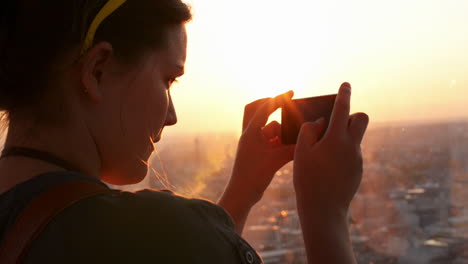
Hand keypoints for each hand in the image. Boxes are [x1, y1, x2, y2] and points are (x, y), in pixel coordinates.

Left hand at [227, 91, 295, 205]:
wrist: (242, 195)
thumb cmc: (254, 176)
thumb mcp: (276, 159)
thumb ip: (293, 147)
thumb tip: (308, 137)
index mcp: (250, 132)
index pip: (265, 108)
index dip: (279, 99)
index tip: (292, 92)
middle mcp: (249, 135)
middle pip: (258, 111)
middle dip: (271, 106)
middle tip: (286, 104)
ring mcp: (252, 144)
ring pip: (267, 128)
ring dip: (279, 130)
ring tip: (291, 137)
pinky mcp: (256, 153)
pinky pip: (269, 140)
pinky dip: (279, 141)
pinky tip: (290, 148)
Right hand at [293, 82, 368, 210]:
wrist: (324, 209)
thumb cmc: (308, 178)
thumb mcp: (301, 151)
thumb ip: (309, 130)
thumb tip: (320, 121)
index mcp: (337, 138)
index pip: (343, 109)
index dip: (344, 94)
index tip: (346, 84)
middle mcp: (352, 146)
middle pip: (362, 118)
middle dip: (352, 114)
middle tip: (335, 123)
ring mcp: (357, 159)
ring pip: (356, 137)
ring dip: (343, 136)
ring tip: (323, 152)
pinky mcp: (358, 170)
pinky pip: (352, 153)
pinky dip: (342, 152)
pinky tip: (328, 167)